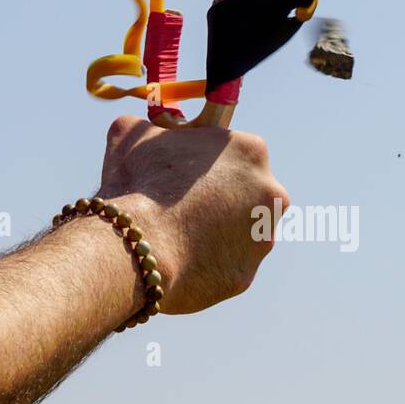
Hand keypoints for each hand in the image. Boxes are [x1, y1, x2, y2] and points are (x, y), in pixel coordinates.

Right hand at [95, 115, 288, 313]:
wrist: (140, 246)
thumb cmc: (141, 184)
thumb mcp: (134, 136)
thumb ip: (148, 128)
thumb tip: (142, 128)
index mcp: (251, 151)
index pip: (234, 152)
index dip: (204, 162)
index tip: (184, 172)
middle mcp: (270, 193)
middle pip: (245, 193)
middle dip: (218, 199)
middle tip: (181, 206)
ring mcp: (262, 238)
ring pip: (239, 232)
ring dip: (215, 233)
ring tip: (175, 236)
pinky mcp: (246, 275)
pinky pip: (224, 266)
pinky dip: (204, 264)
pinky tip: (177, 260)